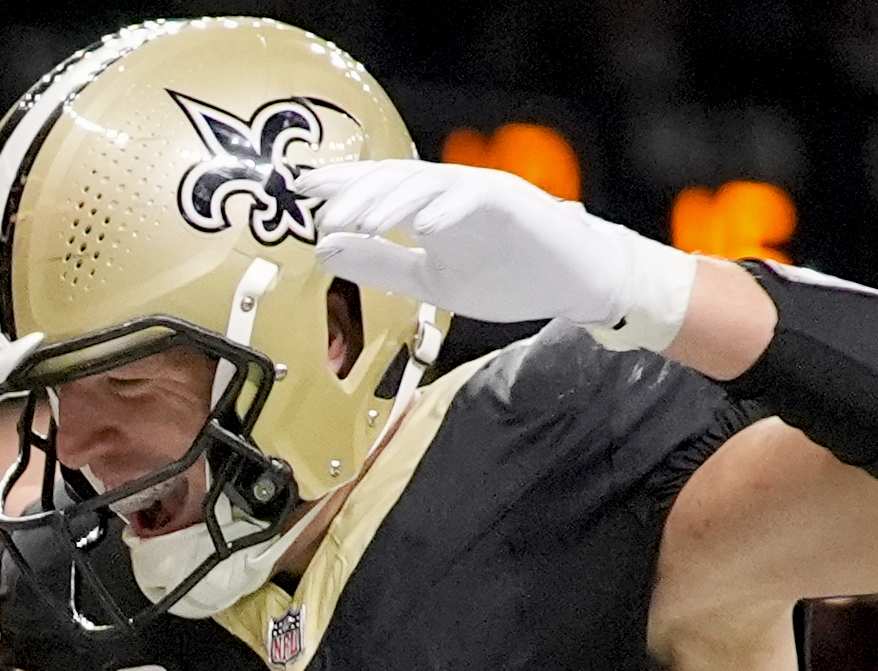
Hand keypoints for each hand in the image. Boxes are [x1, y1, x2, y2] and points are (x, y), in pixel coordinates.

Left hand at [308, 160, 698, 348]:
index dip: (341, 185)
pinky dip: (449, 208)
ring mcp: (482, 193)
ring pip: (430, 184)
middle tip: (322, 214)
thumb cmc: (506, 277)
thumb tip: (324, 249)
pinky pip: (477, 199)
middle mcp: (451, 192)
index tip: (303, 191)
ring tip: (361, 222)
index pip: (378, 188)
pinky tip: (424, 224)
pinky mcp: (514, 203)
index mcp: (429, 207)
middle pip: (397, 179)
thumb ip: (380, 264)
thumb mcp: (428, 281)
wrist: (574, 284)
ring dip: (392, 200)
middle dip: (357, 192)